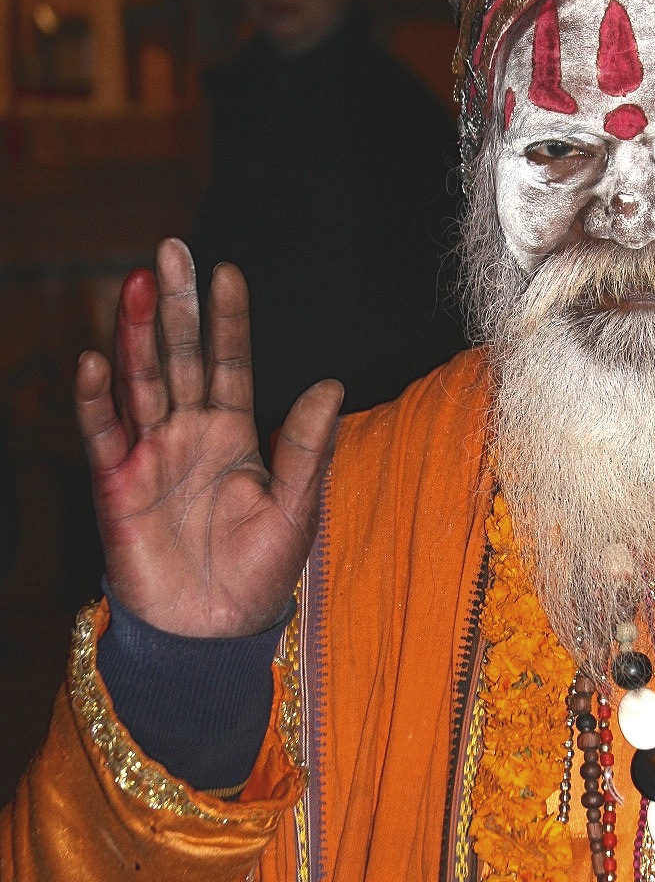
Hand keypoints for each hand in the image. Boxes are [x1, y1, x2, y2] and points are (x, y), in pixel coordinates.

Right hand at [76, 237, 342, 636]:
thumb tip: (330, 385)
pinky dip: (97, 400)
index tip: (226, 272)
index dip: (228, 320)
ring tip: (134, 285)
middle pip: (180, 357)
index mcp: (234, 433)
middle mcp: (189, 433)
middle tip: (170, 251)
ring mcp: (150, 454)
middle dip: (175, 306)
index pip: (230, 363)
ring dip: (135, 335)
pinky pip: (104, 434)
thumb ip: (306, 447)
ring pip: (141, 382)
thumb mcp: (295, 508)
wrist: (213, 630)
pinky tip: (97, 361)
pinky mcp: (117, 485)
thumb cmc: (258, 572)